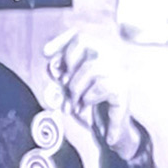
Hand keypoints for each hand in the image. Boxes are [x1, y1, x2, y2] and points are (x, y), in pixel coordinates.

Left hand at [40, 31, 150, 167]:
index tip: (45, 53)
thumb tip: (53, 64)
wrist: (110, 130)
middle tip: (63, 82)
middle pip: (86, 43)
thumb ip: (62, 74)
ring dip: (76, 87)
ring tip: (73, 102)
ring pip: (91, 68)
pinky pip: (99, 87)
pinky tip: (84, 107)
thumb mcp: (71, 87)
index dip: (61, 41)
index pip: (80, 36)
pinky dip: (86, 99)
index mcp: (99, 54)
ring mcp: (119, 73)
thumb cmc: (89, 106)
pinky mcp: (122, 90)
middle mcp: (112, 58)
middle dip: (69, 62)